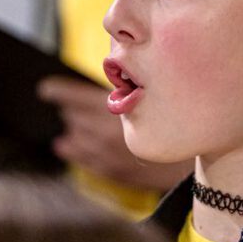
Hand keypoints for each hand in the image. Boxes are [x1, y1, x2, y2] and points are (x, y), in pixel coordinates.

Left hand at [38, 76, 190, 188]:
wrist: (198, 158)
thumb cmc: (179, 116)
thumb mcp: (153, 92)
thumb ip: (129, 83)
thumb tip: (114, 69)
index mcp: (112, 107)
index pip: (72, 96)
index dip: (56, 91)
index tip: (44, 89)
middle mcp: (103, 132)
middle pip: (73, 117)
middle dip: (72, 110)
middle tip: (69, 105)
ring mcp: (106, 155)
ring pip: (76, 139)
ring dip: (75, 129)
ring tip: (69, 124)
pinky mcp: (114, 171)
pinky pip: (84, 160)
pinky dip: (74, 151)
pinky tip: (65, 146)